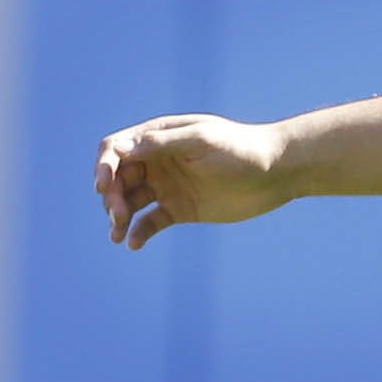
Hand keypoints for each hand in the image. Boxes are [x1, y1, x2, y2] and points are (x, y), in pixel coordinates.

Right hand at [95, 114, 290, 249]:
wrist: (277, 173)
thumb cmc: (241, 150)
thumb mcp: (201, 141)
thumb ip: (161, 144)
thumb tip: (118, 149)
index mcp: (158, 138)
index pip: (116, 149)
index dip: (104, 166)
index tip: (104, 186)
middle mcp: (157, 161)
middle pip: (118, 178)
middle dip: (111, 196)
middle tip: (117, 214)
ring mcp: (167, 186)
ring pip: (129, 202)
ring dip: (118, 217)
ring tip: (117, 235)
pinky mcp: (180, 210)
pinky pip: (150, 222)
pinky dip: (139, 233)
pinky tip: (134, 244)